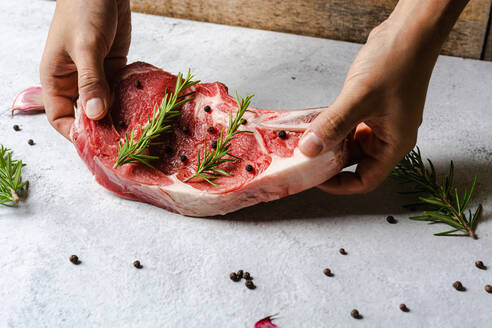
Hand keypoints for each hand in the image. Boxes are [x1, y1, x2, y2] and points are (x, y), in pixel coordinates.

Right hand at [40, 0, 130, 139]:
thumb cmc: (83, 9)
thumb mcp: (85, 46)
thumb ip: (91, 80)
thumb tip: (95, 114)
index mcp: (56, 78)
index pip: (60, 117)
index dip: (75, 133)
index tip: (95, 145)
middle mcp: (75, 81)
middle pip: (85, 115)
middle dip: (101, 129)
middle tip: (122, 144)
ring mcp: (96, 76)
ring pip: (105, 105)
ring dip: (118, 117)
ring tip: (136, 132)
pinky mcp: (114, 68)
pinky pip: (120, 91)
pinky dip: (129, 101)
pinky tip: (142, 111)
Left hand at [299, 0, 467, 193]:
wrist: (410, 31)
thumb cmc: (397, 63)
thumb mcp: (359, 98)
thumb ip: (332, 125)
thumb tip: (308, 150)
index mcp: (394, 144)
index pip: (366, 180)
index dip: (340, 185)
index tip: (316, 179)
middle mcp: (388, 136)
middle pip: (356, 163)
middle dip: (330, 163)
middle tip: (305, 160)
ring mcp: (380, 121)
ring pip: (349, 143)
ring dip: (329, 143)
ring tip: (306, 141)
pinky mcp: (372, 107)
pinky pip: (349, 125)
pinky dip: (332, 126)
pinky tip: (316, 122)